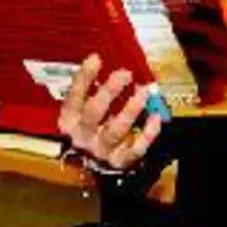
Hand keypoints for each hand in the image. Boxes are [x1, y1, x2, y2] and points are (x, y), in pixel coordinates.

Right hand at [56, 54, 163, 170]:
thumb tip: (109, 63)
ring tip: (145, 91)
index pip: (74, 96)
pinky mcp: (120, 161)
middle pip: (94, 112)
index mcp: (70, 120)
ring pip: (115, 131)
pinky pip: (135, 149)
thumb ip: (93, 90)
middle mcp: (83, 136)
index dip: (84, 78)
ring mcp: (101, 150)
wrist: (93, 167)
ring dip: (131, 110)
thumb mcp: (85, 109)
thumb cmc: (93, 128)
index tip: (96, 58)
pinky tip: (156, 117)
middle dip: (109, 91)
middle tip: (126, 73)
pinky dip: (147, 134)